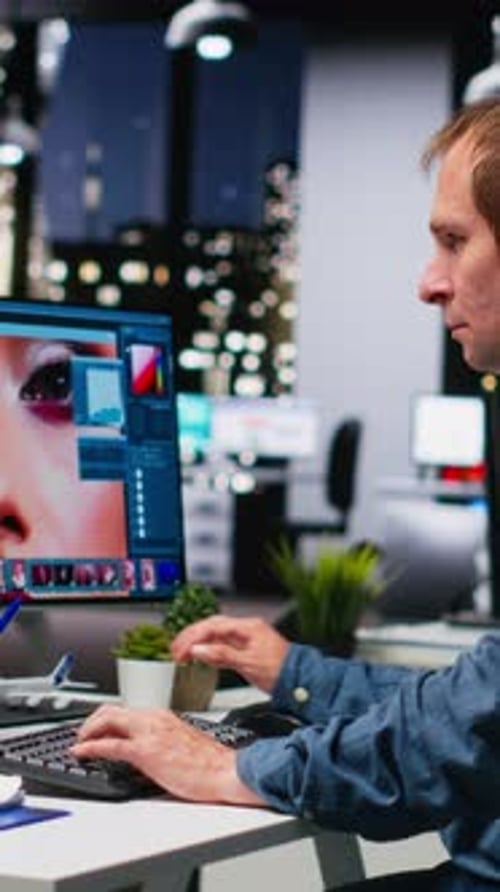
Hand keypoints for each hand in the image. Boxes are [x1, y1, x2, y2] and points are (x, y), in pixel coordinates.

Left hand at [71, 704, 264, 805]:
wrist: (225, 771)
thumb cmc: (209, 763)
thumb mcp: (181, 742)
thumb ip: (161, 740)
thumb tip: (146, 750)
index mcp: (163, 716)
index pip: (127, 710)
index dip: (106, 718)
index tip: (97, 727)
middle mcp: (154, 718)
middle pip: (112, 710)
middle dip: (92, 721)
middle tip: (83, 734)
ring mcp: (149, 733)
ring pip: (108, 720)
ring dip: (88, 730)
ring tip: (79, 742)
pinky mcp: (146, 752)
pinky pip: (110, 745)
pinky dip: (90, 747)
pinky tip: (81, 752)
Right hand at [171, 616, 289, 692]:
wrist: (300, 681)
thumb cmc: (281, 671)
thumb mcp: (249, 664)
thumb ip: (222, 655)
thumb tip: (199, 649)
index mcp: (248, 627)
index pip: (212, 626)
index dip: (193, 637)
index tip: (180, 651)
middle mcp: (246, 629)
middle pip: (211, 626)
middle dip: (191, 637)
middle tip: (175, 650)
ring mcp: (246, 639)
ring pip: (215, 635)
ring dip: (198, 642)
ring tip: (182, 653)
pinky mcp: (246, 649)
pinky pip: (221, 644)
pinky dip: (208, 649)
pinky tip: (200, 656)